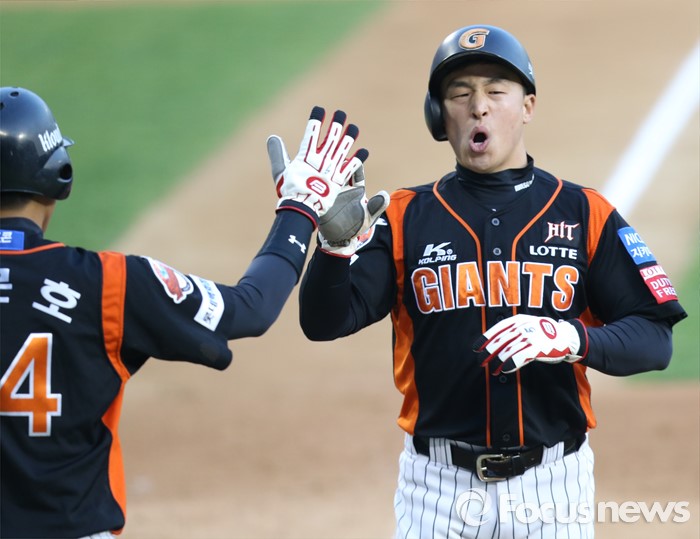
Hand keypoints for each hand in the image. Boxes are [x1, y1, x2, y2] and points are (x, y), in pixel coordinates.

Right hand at [267, 106, 367, 224]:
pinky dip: (358, 159)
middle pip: (331, 137)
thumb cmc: (289, 190)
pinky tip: (364, 151)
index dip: (316, 119)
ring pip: (343, 148)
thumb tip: (272, 137)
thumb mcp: (280, 171)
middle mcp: (321, 158)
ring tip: (354, 128)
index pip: (311, 132)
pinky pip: (351, 167)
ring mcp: (331, 168)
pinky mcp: (339, 180)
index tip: (320, 109)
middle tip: (341, 113)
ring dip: (349, 137)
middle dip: (336, 123)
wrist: (302, 206)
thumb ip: (277, 154)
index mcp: (306, 155)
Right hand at [318, 164, 389, 256]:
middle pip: (341, 170)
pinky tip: (309, 173)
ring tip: (320, 159)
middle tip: (335, 150)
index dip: (355, 164)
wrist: (337, 239)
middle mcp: (343, 188)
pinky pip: (317, 187)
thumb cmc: (354, 227)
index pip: (356, 173)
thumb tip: (384, 194)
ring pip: (327, 176)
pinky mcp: (320, 198)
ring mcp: (330, 192)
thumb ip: (376, 206)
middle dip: (338, 159)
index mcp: (356, 190)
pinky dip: (314, 181)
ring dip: (324, 167)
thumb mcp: (367, 218)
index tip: (353, 158)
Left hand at [473, 314, 581, 374]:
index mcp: (518, 320)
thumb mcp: (527, 324)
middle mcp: (522, 327)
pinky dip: (510, 364)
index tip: (476, 348)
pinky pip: (519, 357)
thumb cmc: (543, 332)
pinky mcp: (537, 348)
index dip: (485, 339)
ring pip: (507, 351)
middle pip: (500, 341)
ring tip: (493, 370)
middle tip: (481, 362)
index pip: (496, 329)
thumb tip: (493, 343)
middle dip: (488, 353)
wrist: (566, 336)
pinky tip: (505, 370)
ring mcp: (530, 337)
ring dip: (498, 362)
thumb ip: (512, 330)